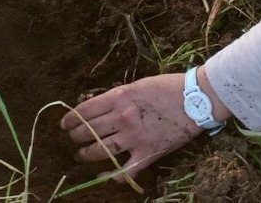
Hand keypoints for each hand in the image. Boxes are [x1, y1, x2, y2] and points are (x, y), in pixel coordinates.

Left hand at [61, 74, 201, 180]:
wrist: (196, 99)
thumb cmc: (168, 86)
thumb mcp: (137, 84)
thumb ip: (118, 96)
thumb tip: (98, 105)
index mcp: (118, 97)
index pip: (86, 110)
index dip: (71, 118)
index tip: (64, 123)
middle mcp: (122, 118)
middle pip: (90, 130)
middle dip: (76, 136)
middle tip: (71, 139)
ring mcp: (134, 137)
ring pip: (102, 149)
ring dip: (86, 154)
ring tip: (79, 155)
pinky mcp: (148, 153)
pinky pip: (125, 170)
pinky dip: (111, 176)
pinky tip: (101, 176)